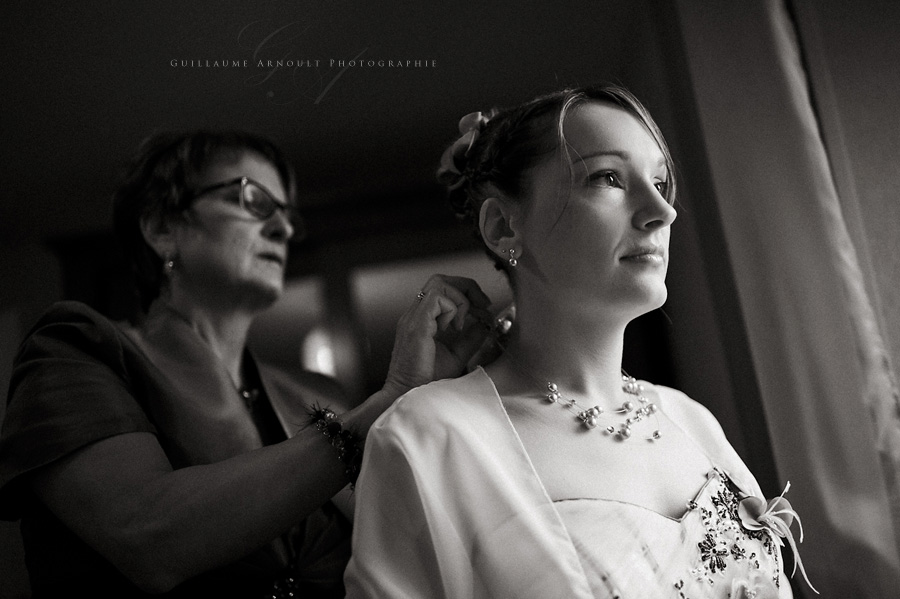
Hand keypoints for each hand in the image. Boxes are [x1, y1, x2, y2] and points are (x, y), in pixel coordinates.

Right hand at [383, 275, 492, 396]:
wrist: (408, 396)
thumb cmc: (425, 381)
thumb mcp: (457, 355)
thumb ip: (470, 338)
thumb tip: (485, 324)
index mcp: (421, 319)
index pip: (442, 289)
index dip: (466, 292)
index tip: (482, 308)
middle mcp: (415, 314)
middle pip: (440, 280)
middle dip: (466, 287)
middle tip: (482, 305)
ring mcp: (413, 318)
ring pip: (438, 285)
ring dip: (460, 298)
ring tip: (464, 321)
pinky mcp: (416, 325)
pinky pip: (436, 299)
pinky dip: (452, 308)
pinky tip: (454, 328)